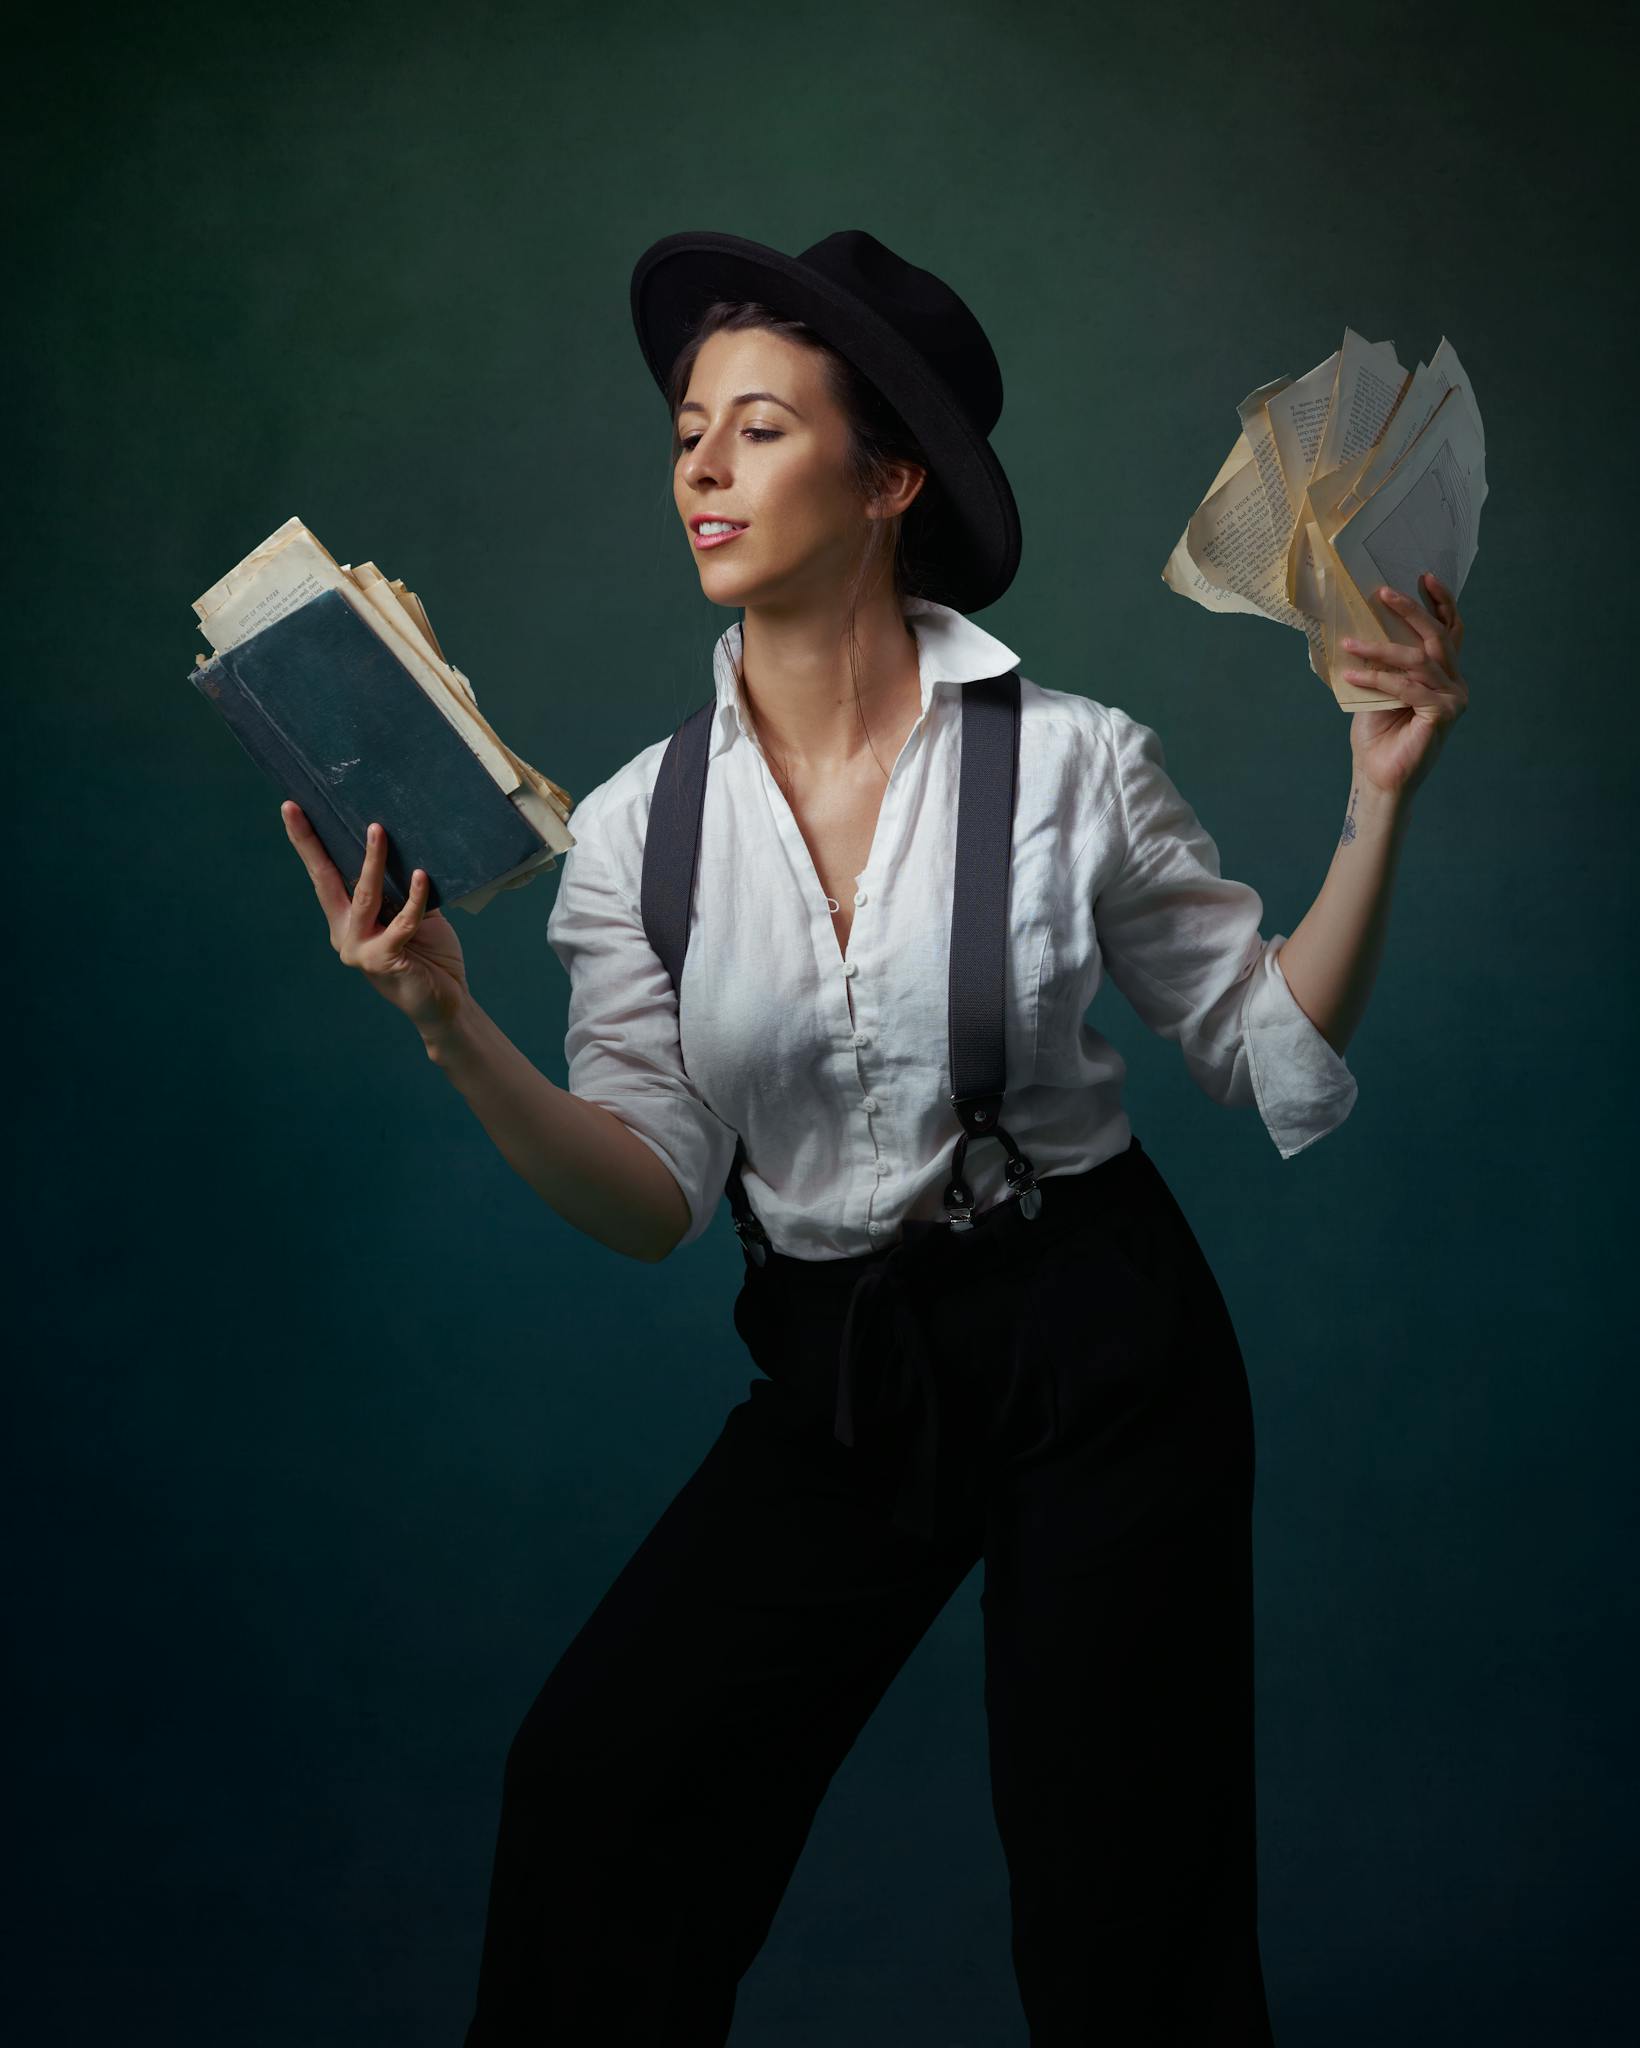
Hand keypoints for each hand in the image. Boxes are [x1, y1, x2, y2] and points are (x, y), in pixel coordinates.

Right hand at [281, 803, 469, 1033]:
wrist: (445, 1003)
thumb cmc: (429, 955)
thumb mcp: (413, 915)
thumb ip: (399, 891)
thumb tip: (405, 846)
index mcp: (347, 920)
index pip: (324, 875)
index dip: (307, 843)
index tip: (292, 809)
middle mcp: (345, 933)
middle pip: (324, 880)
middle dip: (310, 843)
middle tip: (297, 808)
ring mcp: (359, 949)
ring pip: (365, 896)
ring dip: (373, 861)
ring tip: (378, 830)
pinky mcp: (382, 960)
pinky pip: (401, 921)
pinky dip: (414, 898)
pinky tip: (421, 876)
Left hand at [1340, 570, 1468, 799]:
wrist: (1378, 776)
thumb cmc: (1377, 735)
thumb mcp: (1379, 688)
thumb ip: (1386, 661)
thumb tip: (1364, 626)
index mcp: (1444, 675)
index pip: (1449, 631)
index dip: (1441, 603)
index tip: (1424, 577)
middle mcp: (1455, 683)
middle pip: (1437, 637)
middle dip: (1410, 611)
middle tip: (1383, 593)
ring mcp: (1454, 698)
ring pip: (1418, 660)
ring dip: (1380, 649)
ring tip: (1350, 643)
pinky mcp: (1444, 712)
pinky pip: (1408, 687)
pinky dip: (1378, 679)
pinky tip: (1352, 675)